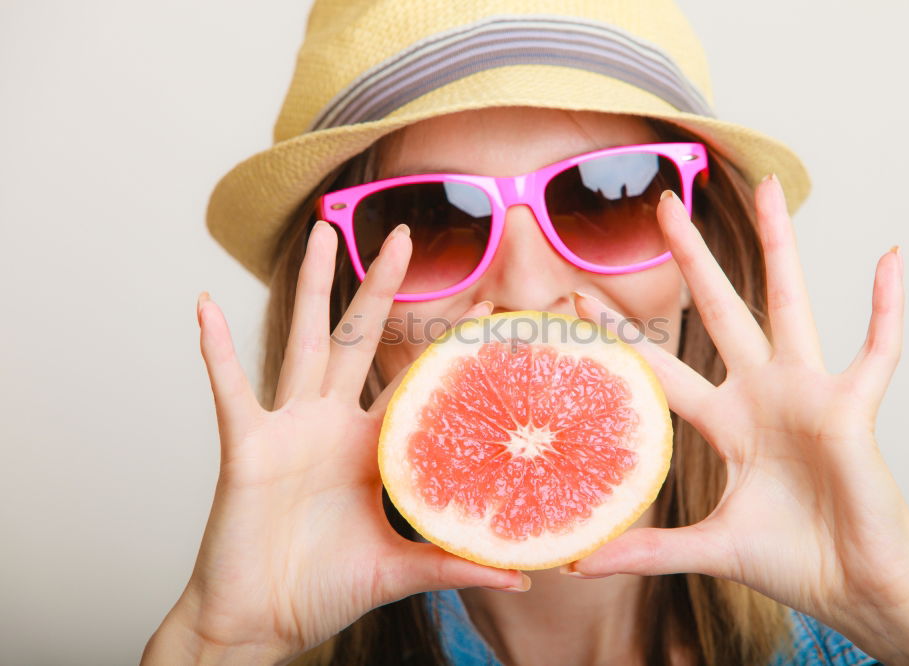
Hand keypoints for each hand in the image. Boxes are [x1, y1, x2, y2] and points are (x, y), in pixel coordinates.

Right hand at [143, 222, 528, 664]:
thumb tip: (526, 579)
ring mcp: (288, 429)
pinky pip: (232, 390)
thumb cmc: (324, 590)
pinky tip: (206, 306)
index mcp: (369, 447)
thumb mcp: (399, 569)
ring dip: (312, 286)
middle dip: (380, 286)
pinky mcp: (247, 447)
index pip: (408, 383)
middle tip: (404, 234)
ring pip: (303, 340)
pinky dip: (215, 350)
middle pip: (359, 338)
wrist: (259, 623)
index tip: (474, 307)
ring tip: (321, 233)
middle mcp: (331, 425)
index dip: (436, 348)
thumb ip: (456, 563)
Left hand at [564, 176, 908, 660]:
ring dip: (782, 246)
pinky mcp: (853, 410)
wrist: (856, 588)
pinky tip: (889, 258)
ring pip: (790, 305)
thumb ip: (647, 551)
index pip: (663, 367)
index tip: (579, 300)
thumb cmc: (793, 561)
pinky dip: (887, 308)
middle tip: (663, 205)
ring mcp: (808, 395)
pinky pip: (878, 349)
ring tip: (771, 188)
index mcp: (727, 422)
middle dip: (692, 260)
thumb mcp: (709, 548)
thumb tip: (576, 565)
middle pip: (720, 310)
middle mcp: (762, 395)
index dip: (623, 337)